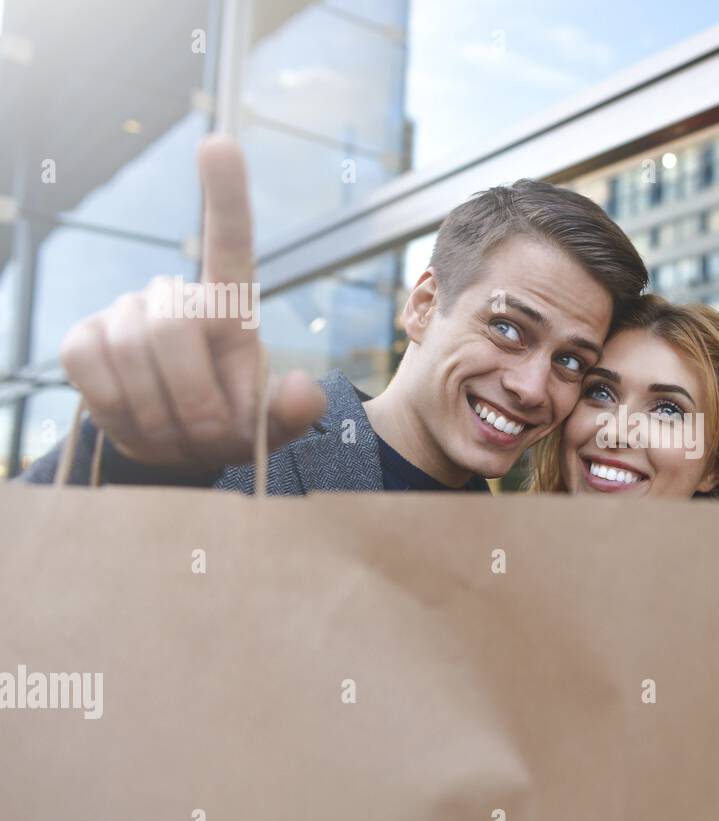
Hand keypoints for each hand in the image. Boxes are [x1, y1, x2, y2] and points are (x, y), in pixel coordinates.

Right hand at [58, 135, 325, 470]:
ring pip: (134, 351)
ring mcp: (125, 312)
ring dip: (160, 412)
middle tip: (209, 434)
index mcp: (232, 308)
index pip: (231, 242)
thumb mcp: (272, 427)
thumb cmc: (231, 425)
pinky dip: (116, 407)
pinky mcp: (83, 337)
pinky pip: (90, 366)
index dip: (226, 195)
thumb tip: (304, 390)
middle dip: (195, 397)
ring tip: (177, 433)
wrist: (175, 449)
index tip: (220, 143)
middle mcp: (176, 297)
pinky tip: (134, 418)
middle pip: (174, 328)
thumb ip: (296, 413)